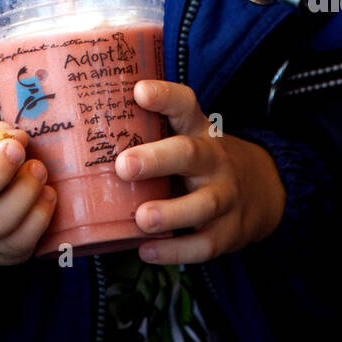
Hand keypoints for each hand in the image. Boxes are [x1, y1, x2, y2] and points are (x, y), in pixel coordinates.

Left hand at [115, 80, 286, 264]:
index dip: (164, 96)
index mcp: (197, 130)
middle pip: (190, 154)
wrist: (263, 189)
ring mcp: (225, 196)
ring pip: (203, 204)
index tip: (139, 91)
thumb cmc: (201, 160)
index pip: (184, 104)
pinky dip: (177, 251)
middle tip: (124, 166)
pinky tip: (147, 250)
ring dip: (171, 212)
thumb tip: (78, 130)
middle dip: (157, 160)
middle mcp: (213, 159)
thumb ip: (148, 131)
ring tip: (141, 218)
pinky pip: (204, 244)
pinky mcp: (228, 232)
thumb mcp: (186, 136)